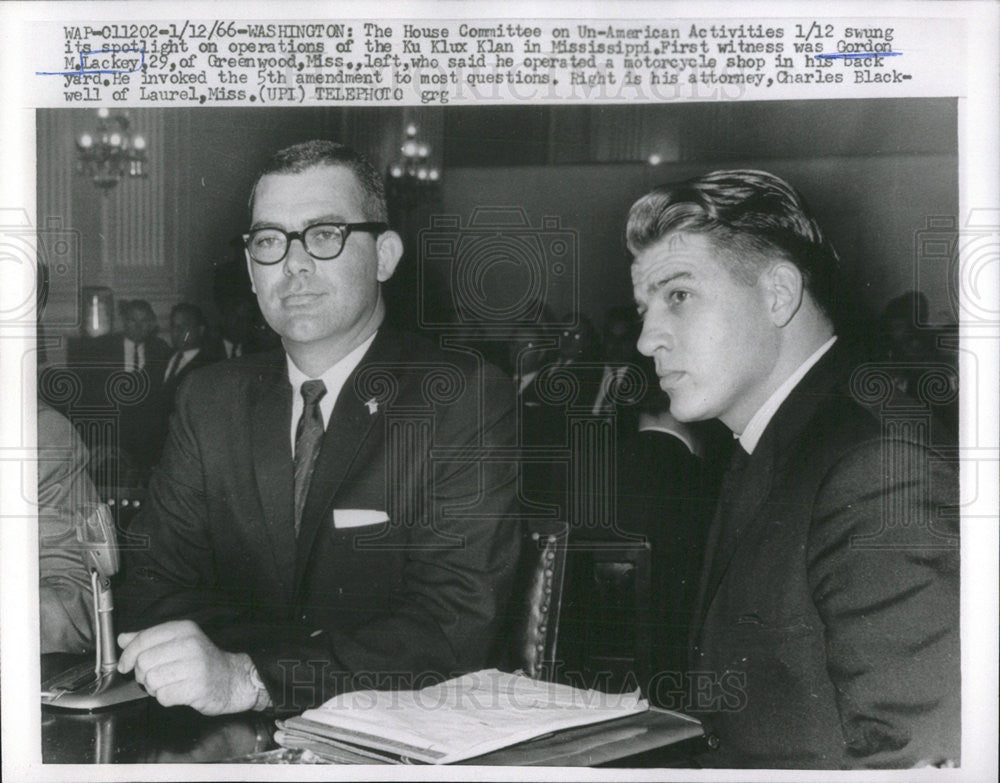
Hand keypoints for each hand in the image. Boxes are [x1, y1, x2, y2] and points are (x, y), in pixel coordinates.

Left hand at [118, 620, 256, 714]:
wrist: (232, 679)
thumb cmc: (203, 661)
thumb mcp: (179, 641)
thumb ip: (150, 638)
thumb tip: (123, 639)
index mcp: (184, 629)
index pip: (144, 638)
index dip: (128, 654)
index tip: (125, 665)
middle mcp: (190, 644)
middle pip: (144, 661)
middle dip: (142, 674)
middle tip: (152, 676)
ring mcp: (195, 666)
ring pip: (151, 680)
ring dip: (153, 688)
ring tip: (167, 684)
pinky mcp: (196, 687)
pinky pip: (163, 696)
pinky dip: (165, 698)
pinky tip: (176, 692)